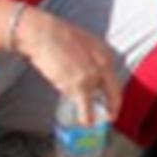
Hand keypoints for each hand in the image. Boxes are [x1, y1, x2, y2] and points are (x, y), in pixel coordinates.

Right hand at [11, 5, 120, 122]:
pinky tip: (85, 123)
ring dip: (98, 114)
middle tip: (110, 116)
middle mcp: (104, 64)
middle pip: (114, 92)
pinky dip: (86, 118)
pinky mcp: (79, 86)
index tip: (110, 100)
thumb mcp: (81, 44)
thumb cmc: (55, 36)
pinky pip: (86, 108)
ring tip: (93, 120)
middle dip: (113, 107)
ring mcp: (93, 76)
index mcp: (104, 53)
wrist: (43, 33)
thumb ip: (88, 59)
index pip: (114, 77)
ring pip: (101, 102)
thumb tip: (85, 72)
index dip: (113, 92)